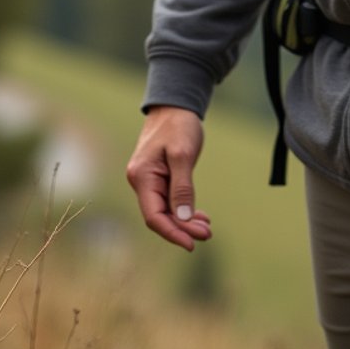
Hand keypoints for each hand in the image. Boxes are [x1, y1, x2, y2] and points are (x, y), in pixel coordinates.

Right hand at [126, 106, 212, 250]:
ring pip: (166, 210)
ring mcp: (150, 181)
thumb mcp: (182, 154)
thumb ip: (182, 187)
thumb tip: (182, 218)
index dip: (173, 233)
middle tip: (207, 234)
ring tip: (207, 228)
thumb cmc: (178, 125)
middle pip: (160, 216)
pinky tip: (199, 216)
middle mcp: (142, 182)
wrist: (175, 105)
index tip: (193, 243)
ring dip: (185, 221)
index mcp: (142, 177)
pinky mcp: (160, 178)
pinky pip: (170, 201)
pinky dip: (184, 210)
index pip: (154, 216)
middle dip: (183, 228)